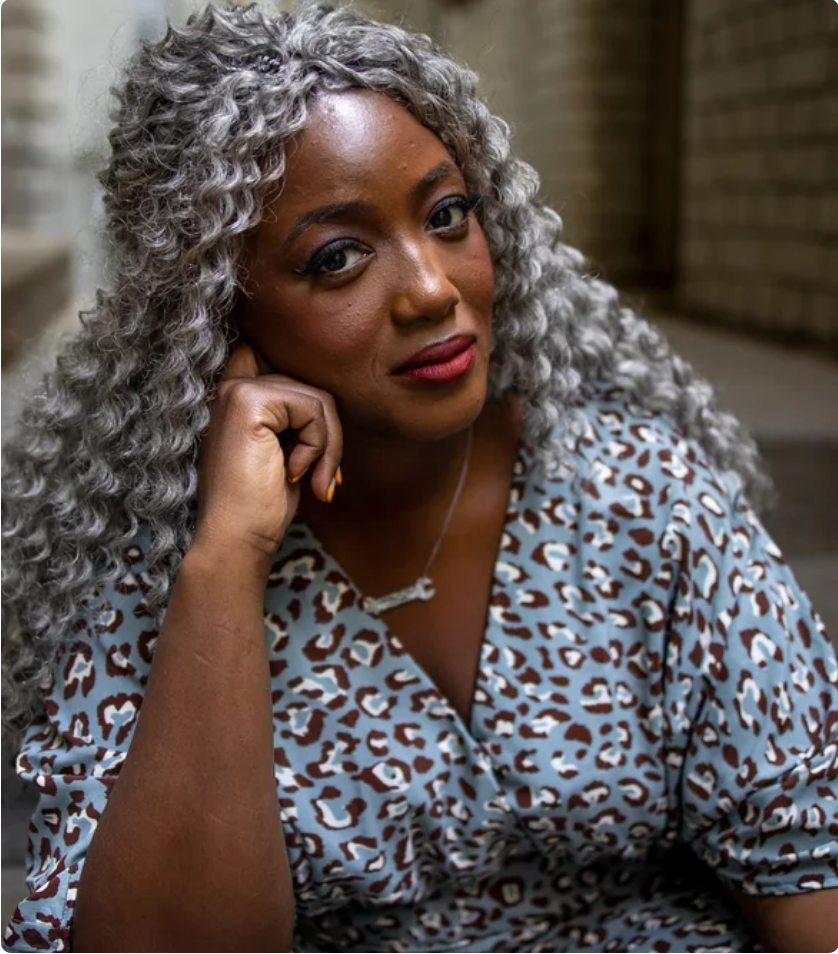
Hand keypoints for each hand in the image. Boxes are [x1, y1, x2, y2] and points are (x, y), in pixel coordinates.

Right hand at [193, 343, 342, 563]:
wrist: (236, 539)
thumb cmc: (261, 504)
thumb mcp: (285, 451)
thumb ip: (297, 418)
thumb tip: (332, 401)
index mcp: (236, 397)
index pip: (282, 365)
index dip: (305, 398)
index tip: (307, 446)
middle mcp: (232, 387)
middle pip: (310, 388)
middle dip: (329, 436)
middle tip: (323, 479)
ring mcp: (238, 391)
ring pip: (317, 399)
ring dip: (328, 447)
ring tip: (315, 481)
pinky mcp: (249, 402)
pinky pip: (313, 410)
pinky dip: (318, 447)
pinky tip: (294, 475)